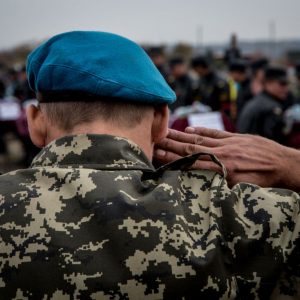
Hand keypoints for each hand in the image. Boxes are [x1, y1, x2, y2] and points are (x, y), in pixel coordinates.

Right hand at [154, 127, 299, 190]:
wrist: (285, 165)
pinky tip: (189, 129)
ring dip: (181, 136)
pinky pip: (215, 133)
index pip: (191, 162)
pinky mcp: (235, 137)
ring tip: (165, 132)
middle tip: (154, 140)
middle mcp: (222, 154)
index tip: (157, 153)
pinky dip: (201, 131)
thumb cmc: (265, 181)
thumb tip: (201, 181)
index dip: (173, 158)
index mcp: (222, 169)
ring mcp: (228, 143)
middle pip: (191, 148)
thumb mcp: (242, 188)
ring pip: (200, 139)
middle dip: (171, 144)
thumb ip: (220, 183)